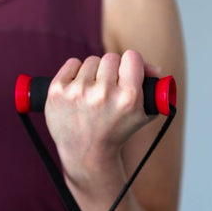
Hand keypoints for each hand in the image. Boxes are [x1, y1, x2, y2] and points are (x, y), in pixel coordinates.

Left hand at [44, 50, 161, 186]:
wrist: (86, 153)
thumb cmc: (115, 131)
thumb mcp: (142, 114)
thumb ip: (153, 87)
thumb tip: (152, 67)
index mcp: (127, 98)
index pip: (132, 57)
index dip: (131, 63)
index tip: (127, 71)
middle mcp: (102, 94)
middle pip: (110, 58)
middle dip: (111, 70)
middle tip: (108, 86)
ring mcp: (78, 92)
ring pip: (91, 61)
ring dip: (93, 72)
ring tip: (92, 92)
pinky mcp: (58, 91)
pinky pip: (72, 63)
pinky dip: (75, 72)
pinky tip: (78, 88)